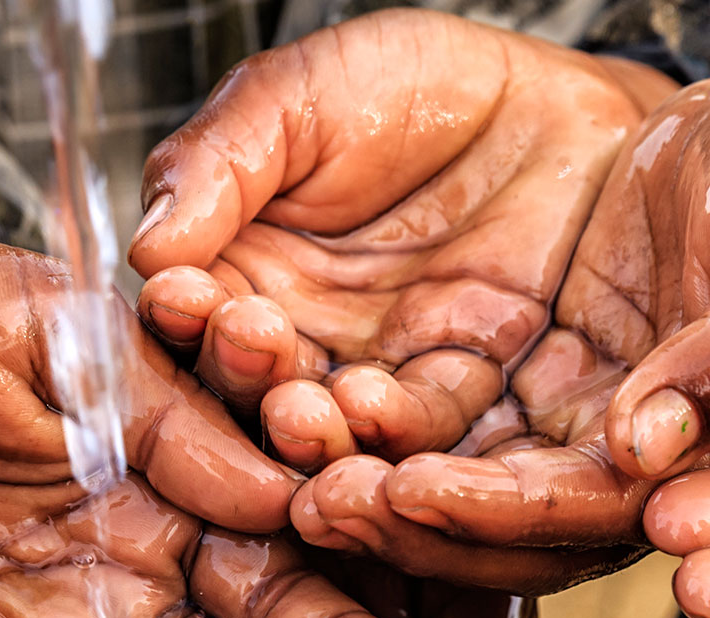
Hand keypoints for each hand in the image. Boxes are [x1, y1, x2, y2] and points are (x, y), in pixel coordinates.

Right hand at [129, 8, 674, 457]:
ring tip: (305, 407)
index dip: (185, 314)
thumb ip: (220, 160)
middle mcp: (304, 347)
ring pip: (335, 436)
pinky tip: (378, 412)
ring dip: (312, 432)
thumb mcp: (299, 95)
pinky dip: (397, 441)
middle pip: (252, 397)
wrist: (560, 107)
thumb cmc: (416, 84)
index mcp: (244, 278)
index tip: (183, 295)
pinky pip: (428, 438)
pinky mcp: (468, 403)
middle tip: (252, 346)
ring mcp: (384, 383)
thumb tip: (148, 247)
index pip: (194, 320)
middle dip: (246, 381)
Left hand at [287, 72, 709, 589]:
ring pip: (457, 482)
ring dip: (373, 481)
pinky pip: (433, 415)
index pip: (586, 516)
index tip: (405, 491)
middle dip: (407, 519)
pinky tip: (299, 394)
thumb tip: (647, 451)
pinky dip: (369, 416)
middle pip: (502, 530)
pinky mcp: (524, 379)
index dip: (495, 512)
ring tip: (287, 456)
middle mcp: (627, 467)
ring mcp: (569, 428)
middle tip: (313, 498)